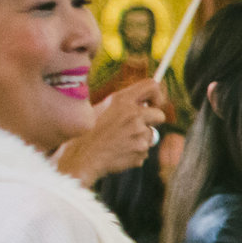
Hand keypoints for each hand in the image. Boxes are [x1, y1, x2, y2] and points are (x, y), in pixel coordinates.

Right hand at [52, 77, 167, 185]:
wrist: (82, 156)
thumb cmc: (89, 132)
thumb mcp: (103, 109)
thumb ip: (125, 104)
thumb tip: (145, 103)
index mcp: (122, 100)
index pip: (152, 86)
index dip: (156, 96)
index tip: (153, 104)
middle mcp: (133, 114)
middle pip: (160, 115)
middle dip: (153, 121)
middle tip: (137, 126)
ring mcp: (139, 133)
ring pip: (151, 135)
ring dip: (140, 138)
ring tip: (119, 141)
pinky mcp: (141, 149)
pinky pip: (145, 149)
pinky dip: (136, 151)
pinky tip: (119, 152)